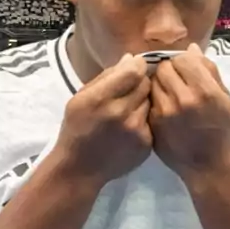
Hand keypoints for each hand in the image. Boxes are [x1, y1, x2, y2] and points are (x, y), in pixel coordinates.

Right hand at [54, 54, 151, 186]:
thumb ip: (106, 77)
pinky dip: (144, 120)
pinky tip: (130, 127)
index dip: (136, 66)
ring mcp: (136, 130)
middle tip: (128, 91)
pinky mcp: (146, 144)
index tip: (134, 67)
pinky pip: (152, 121)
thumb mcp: (80, 98)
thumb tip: (131, 59)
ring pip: (150, 101)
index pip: (134, 71)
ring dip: (142, 101)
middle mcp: (121, 113)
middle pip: (146, 84)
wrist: (80, 169)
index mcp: (100, 98)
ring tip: (128, 110)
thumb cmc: (77, 129)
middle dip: (139, 83)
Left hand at [149, 44, 229, 179]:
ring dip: (160, 83)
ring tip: (170, 92)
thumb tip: (192, 49)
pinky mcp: (153, 122)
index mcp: (205, 91)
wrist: (208, 165)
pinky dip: (155, 98)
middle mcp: (183, 99)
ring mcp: (165, 112)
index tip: (187, 69)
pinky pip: (149, 99)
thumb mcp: (224, 99)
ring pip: (153, 82)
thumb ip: (209, 71)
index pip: (184, 59)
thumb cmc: (220, 129)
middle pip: (165, 68)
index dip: (185, 61)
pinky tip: (164, 106)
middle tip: (176, 80)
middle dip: (170, 70)